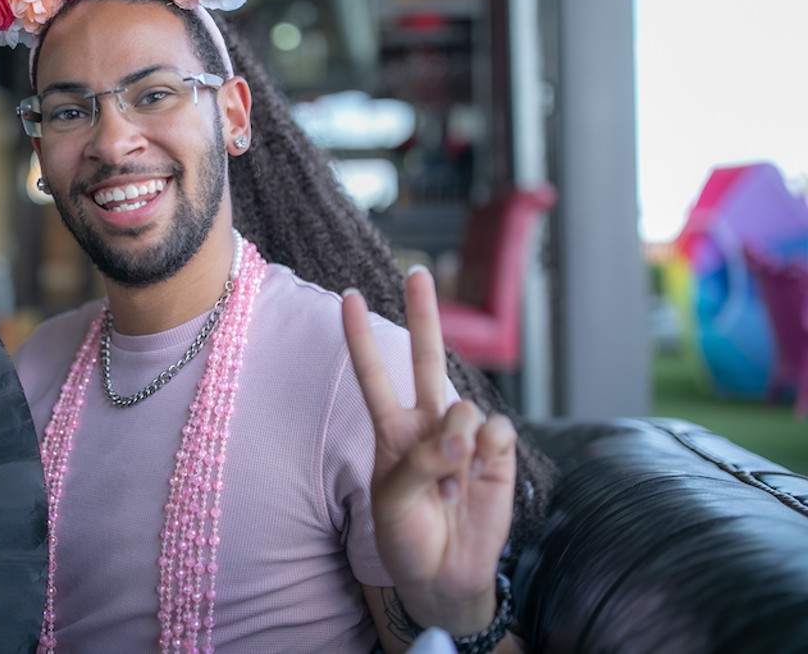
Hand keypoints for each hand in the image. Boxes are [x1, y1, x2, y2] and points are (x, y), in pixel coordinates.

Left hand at [344, 267, 516, 634]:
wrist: (445, 576)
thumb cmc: (407, 536)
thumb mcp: (393, 501)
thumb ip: (421, 461)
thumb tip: (462, 435)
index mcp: (392, 429)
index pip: (373, 375)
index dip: (360, 337)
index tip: (348, 296)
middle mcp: (428, 422)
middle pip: (426, 358)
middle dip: (423, 314)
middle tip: (416, 271)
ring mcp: (465, 434)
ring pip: (462, 407)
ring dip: (456, 447)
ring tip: (449, 489)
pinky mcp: (498, 451)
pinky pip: (495, 430)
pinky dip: (486, 454)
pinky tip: (478, 480)